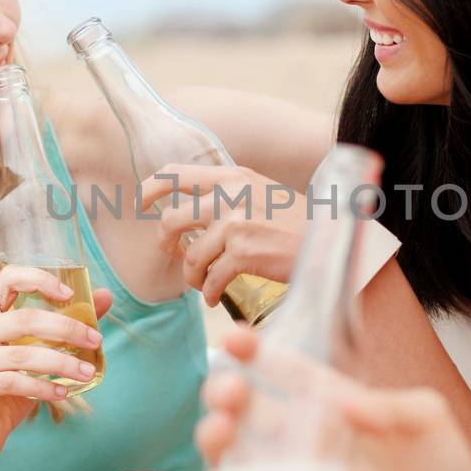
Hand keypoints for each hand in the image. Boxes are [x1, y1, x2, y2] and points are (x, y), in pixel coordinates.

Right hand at [0, 265, 112, 465]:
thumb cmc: (11, 385)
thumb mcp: (39, 351)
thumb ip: (67, 323)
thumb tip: (105, 295)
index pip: (8, 278)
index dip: (39, 279)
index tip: (70, 295)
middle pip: (23, 319)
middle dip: (66, 328)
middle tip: (95, 340)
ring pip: (22, 354)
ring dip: (62, 363)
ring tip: (87, 373)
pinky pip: (12, 382)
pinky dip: (42, 387)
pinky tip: (63, 393)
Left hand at [138, 164, 304, 306]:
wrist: (329, 240)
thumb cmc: (297, 222)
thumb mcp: (261, 191)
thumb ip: (229, 193)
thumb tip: (192, 210)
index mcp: (232, 176)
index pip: (175, 173)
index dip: (151, 189)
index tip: (141, 204)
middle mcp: (230, 195)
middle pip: (171, 220)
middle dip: (167, 243)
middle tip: (177, 253)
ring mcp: (235, 225)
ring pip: (190, 257)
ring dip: (191, 276)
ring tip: (202, 283)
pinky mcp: (242, 254)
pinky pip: (210, 278)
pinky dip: (208, 292)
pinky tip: (215, 296)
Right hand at [197, 329, 470, 470]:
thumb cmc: (445, 470)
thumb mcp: (426, 418)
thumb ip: (392, 405)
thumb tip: (347, 406)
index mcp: (333, 402)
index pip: (284, 370)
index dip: (256, 351)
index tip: (235, 337)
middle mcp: (306, 436)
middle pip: (248, 407)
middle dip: (226, 392)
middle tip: (230, 392)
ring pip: (235, 453)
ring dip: (214, 436)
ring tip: (219, 431)